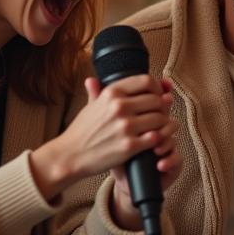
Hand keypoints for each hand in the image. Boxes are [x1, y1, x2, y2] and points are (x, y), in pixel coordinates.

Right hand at [31, 74, 176, 199]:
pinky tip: (152, 140)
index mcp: (112, 92)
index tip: (158, 95)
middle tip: (160, 114)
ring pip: (160, 118)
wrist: (71, 155)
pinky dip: (158, 138)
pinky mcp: (129, 146)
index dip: (157, 88)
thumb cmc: (82, 131)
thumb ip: (96, 91)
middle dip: (162, 107)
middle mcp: (119, 106)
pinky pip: (156, 137)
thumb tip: (94, 79)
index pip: (146, 81)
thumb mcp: (89, 105)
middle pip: (157, 100)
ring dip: (162, 124)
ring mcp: (125, 126)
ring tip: (156, 127)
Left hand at [110, 110, 181, 231]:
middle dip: (162, 121)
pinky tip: (160, 165)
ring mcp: (168, 145)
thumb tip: (89, 80)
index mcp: (148, 114)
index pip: (159, 101)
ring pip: (175, 137)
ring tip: (155, 150)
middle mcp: (161, 128)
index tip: (152, 102)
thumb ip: (98, 101)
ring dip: (167, 141)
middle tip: (151, 130)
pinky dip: (169, 160)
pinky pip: (176, 158)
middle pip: (168, 116)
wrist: (119, 179)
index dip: (158, 100)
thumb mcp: (105, 125)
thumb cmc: (110, 148)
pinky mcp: (172, 163)